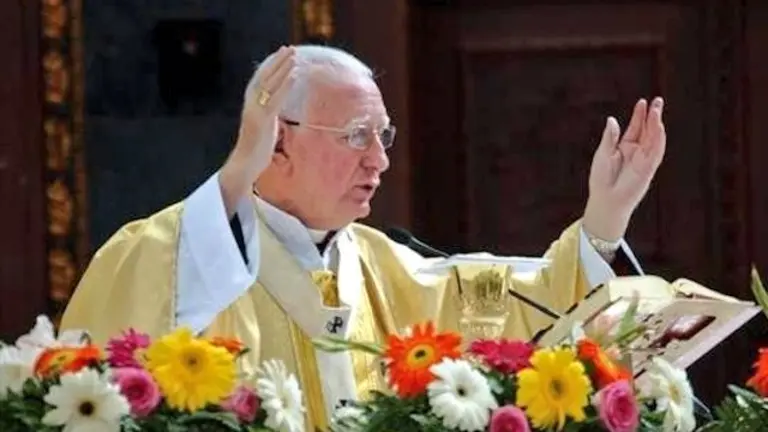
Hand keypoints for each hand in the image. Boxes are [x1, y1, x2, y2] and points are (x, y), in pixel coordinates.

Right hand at [219, 46, 295, 214]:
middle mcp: (251, 105)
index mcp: (251, 106)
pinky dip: (285, 86)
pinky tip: (294, 76)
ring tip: (294, 56)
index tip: (281, 54)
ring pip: (270, 84)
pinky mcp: (262, 121)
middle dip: (277, 62)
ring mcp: (255, 112)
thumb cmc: (255, 151)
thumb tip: (276, 111)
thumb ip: (269, 117)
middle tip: (290, 48)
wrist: (243, 167)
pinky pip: (275, 99)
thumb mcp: (264, 129)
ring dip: (282, 68)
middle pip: (265, 77)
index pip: (261, 80)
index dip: (271, 66)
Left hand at [583, 97, 665, 240]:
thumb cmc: (602, 179)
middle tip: (657, 101)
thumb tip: (612, 119)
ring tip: (657, 110)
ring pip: (654, 139)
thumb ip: (610, 137)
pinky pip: (656, 152)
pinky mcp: (648, 169)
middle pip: (648, 130)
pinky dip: (658, 140)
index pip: (635, 128)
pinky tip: (659, 128)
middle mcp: (637, 152)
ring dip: (657, 125)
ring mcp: (644, 160)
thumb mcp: (603, 154)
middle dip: (652, 116)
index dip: (639, 115)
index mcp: (625, 148)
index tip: (642, 102)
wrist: (606, 200)